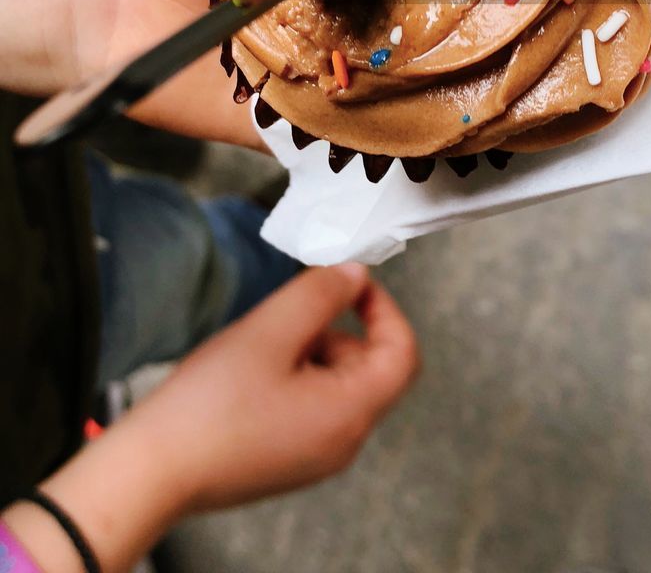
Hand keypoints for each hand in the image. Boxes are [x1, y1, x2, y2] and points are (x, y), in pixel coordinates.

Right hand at [137, 261, 419, 507]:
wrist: (150, 472)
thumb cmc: (208, 409)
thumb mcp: (270, 331)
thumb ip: (320, 294)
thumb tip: (355, 274)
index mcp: (349, 413)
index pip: (402, 353)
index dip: (384, 308)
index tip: (352, 282)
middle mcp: (342, 441)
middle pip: (369, 367)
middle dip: (336, 327)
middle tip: (288, 312)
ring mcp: (315, 455)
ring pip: (336, 383)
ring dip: (310, 348)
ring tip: (259, 343)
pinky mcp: (287, 458)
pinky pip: (311, 404)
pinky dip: (292, 374)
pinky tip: (248, 369)